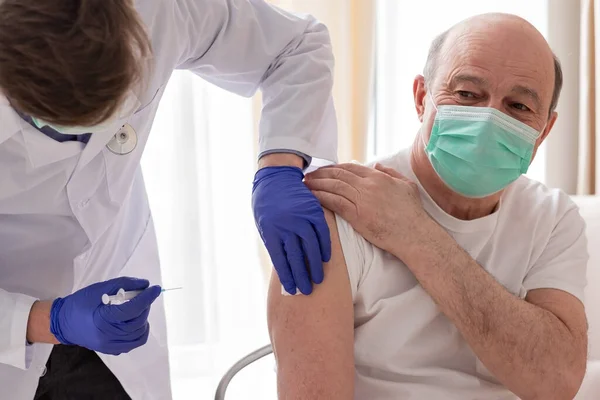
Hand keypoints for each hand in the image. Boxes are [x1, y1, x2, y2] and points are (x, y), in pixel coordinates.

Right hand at [50, 277, 160, 354]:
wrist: (63, 323)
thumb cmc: (79, 304)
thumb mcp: (99, 289)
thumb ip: (123, 284)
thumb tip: (144, 284)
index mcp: (102, 319)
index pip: (132, 309)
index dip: (146, 298)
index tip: (155, 289)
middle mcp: (107, 335)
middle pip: (137, 321)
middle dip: (144, 306)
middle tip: (142, 296)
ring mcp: (110, 345)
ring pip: (138, 333)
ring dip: (143, 318)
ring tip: (137, 308)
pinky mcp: (111, 349)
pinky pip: (134, 342)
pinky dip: (140, 331)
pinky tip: (136, 321)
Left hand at [252, 166, 330, 294]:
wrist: (275, 176)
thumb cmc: (266, 203)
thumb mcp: (264, 223)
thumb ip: (274, 241)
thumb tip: (283, 264)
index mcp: (271, 231)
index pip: (280, 260)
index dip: (287, 276)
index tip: (293, 289)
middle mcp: (285, 226)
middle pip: (296, 257)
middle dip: (302, 276)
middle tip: (308, 290)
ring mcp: (300, 217)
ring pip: (311, 247)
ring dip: (316, 265)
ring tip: (319, 278)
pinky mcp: (313, 210)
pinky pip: (322, 232)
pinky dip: (325, 246)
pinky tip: (326, 258)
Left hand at [305, 163, 428, 257]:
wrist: (413, 233)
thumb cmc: (412, 212)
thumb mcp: (406, 185)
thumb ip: (390, 173)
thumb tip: (376, 165)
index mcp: (378, 177)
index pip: (350, 167)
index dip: (334, 167)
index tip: (324, 169)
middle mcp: (368, 185)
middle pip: (338, 174)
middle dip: (321, 173)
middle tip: (308, 174)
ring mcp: (362, 200)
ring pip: (334, 187)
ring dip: (317, 184)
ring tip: (305, 184)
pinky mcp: (357, 215)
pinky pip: (335, 202)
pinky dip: (321, 197)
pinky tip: (312, 197)